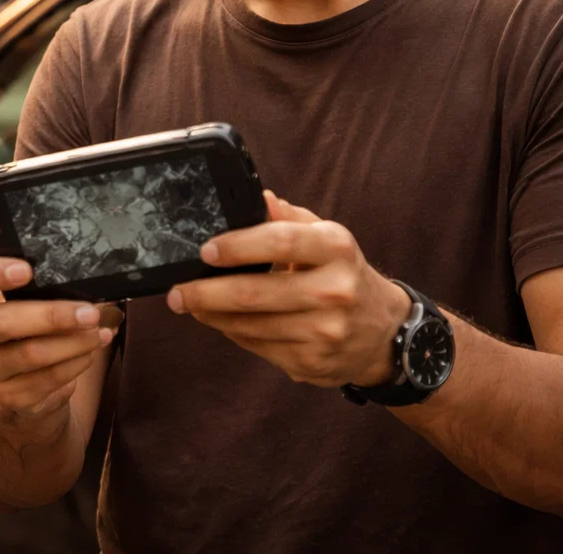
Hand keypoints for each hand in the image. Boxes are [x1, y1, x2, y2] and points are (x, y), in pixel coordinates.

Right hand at [0, 242, 122, 422]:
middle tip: (91, 310)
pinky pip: (44, 381)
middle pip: (2, 322)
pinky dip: (73, 365)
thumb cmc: (21, 320)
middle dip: (51, 316)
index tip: (26, 268)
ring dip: (72, 342)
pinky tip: (90, 351)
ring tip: (101, 330)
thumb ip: (19, 265)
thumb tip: (27, 231)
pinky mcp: (8, 397)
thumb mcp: (18, 293)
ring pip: (29, 355)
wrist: (13, 380)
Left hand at [167, 191, 411, 387]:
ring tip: (191, 305)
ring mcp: (324, 332)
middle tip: (177, 292)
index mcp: (336, 249)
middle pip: (256, 293)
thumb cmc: (344, 274)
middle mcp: (334, 291)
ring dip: (213, 316)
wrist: (385, 332)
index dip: (238, 246)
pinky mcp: (312, 363)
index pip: (280, 242)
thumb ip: (291, 218)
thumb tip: (258, 199)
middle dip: (206, 293)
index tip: (205, 251)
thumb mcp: (328, 238)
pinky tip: (221, 322)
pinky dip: (233, 333)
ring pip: (251, 326)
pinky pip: (258, 347)